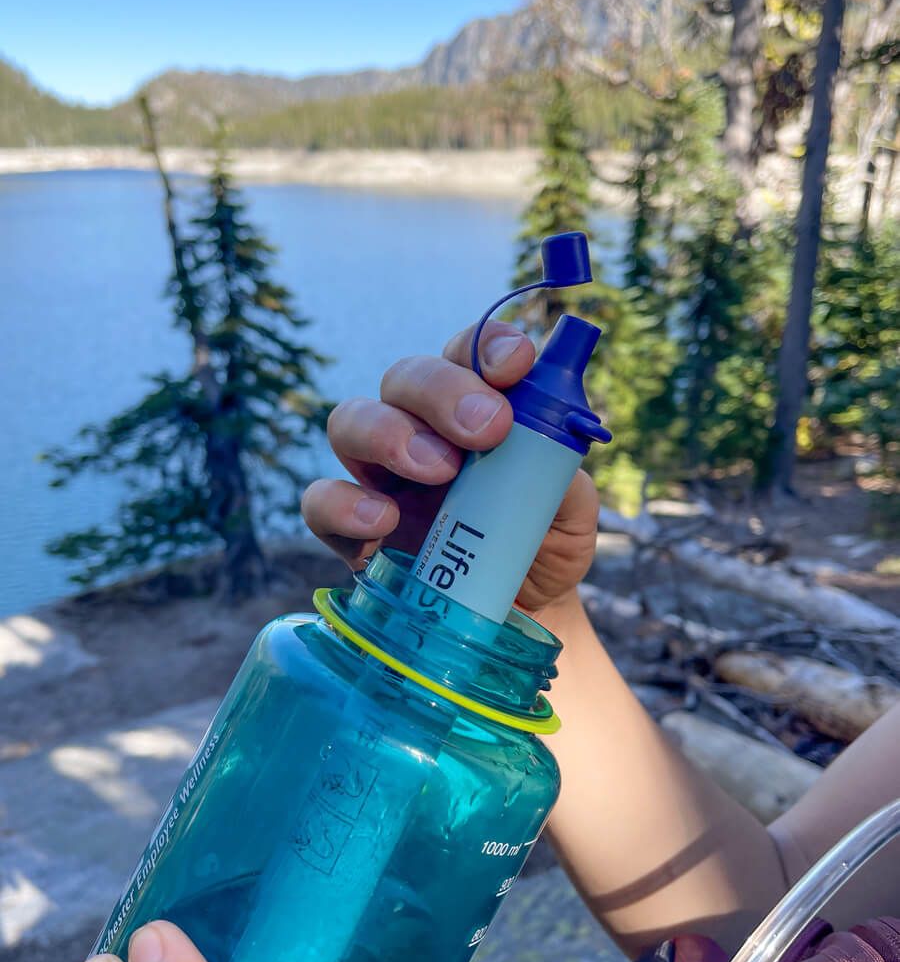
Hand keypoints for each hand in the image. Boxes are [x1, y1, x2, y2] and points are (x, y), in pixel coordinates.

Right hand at [302, 321, 598, 613]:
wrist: (519, 616)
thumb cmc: (541, 549)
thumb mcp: (571, 515)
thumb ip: (561, 475)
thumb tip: (550, 444)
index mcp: (474, 409)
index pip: (467, 353)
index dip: (487, 346)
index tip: (518, 365)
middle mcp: (420, 430)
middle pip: (405, 377)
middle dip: (443, 391)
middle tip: (488, 428)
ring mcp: (379, 479)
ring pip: (350, 421)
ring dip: (390, 434)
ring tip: (439, 471)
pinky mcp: (352, 532)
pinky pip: (321, 503)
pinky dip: (345, 504)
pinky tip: (383, 521)